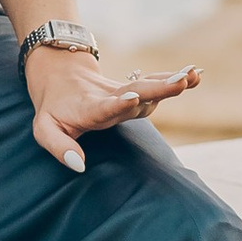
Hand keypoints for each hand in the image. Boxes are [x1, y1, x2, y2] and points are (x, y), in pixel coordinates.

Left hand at [26, 44, 200, 175]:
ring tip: (192, 76)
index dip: (118, 104)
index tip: (132, 97)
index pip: (104, 107)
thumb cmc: (54, 111)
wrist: (60, 78)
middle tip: (178, 82)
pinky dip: (173, 79)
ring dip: (170, 82)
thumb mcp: (45, 130)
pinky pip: (154, 84)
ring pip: (147, 87)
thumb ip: (60, 147)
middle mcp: (110, 98)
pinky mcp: (134, 90)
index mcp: (88, 109)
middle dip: (156, 89)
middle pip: (135, 92)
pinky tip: (196, 74)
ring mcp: (124, 93)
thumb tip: (80, 166)